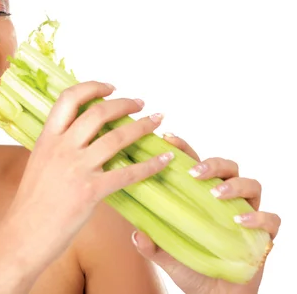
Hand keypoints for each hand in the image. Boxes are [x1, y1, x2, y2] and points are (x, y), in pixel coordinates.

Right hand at [5, 81, 174, 275]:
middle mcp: (61, 148)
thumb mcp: (38, 165)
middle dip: (124, 103)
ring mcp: (76, 168)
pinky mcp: (90, 191)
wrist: (22, 234)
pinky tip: (164, 160)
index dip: (92, 87)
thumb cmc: (31, 204)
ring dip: (142, 126)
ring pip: (116, 137)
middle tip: (140, 103)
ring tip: (157, 120)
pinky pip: (127, 173)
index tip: (110, 88)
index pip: (69, 99)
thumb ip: (57, 148)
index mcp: (47, 138)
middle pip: (98, 113)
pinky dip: (149, 165)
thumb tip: (78, 138)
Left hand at [131, 134, 280, 293]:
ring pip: (252, 184)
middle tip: (195, 172)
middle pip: (228, 166)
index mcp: (200, 195)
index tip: (168, 139)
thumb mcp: (165, 255)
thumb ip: (150, 244)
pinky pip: (271, 218)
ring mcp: (246, 214)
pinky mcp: (264, 235)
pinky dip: (258, 217)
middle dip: (213, 163)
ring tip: (215, 194)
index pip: (194, 163)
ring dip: (234, 185)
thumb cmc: (190, 268)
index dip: (184, 148)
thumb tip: (136, 234)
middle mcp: (226, 199)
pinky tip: (240, 220)